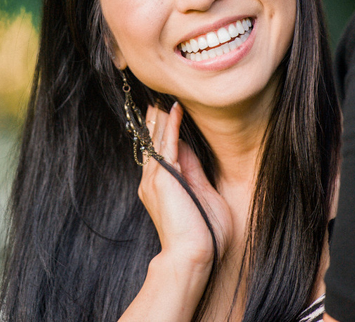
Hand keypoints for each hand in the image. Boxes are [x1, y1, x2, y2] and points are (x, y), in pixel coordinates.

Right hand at [139, 103, 233, 269]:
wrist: (192, 254)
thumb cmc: (202, 234)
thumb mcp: (201, 195)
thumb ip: (193, 172)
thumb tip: (188, 150)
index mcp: (160, 187)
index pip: (163, 153)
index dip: (166, 134)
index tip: (168, 116)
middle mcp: (152, 181)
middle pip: (154, 144)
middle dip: (156, 123)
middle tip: (157, 102)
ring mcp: (155, 178)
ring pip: (157, 141)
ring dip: (161, 119)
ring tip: (164, 100)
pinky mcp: (164, 177)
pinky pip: (167, 144)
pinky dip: (171, 126)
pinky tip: (174, 110)